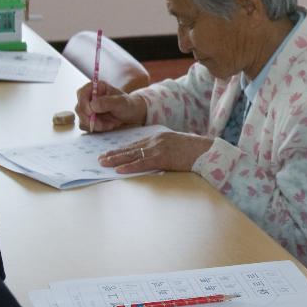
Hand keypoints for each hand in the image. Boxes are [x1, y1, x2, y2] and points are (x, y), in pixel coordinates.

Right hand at [75, 79, 146, 131]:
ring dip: (94, 124)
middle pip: (79, 108)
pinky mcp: (89, 118)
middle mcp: (89, 96)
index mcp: (95, 87)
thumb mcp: (121, 102)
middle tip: (101, 124)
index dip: (84, 104)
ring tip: (109, 124)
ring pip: (81, 118)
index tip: (91, 112)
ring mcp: (88, 108)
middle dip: (89, 118)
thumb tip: (92, 105)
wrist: (132, 114)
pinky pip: (85, 125)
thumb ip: (106, 102)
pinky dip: (95, 128)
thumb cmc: (127, 104)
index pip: (81, 93)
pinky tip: (106, 125)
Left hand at [99, 130, 213, 172]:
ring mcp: (158, 148)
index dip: (122, 149)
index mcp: (158, 137)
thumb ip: (163, 149)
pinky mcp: (161, 158)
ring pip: (132, 155)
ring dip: (116, 160)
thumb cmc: (194, 151)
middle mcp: (155, 140)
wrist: (206, 151)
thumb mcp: (175, 146)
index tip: (110, 152)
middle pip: (130, 148)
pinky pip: (141, 163)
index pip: (136, 143)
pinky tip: (119, 169)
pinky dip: (129, 166)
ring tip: (104, 163)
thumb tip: (153, 159)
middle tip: (100, 158)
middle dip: (114, 153)